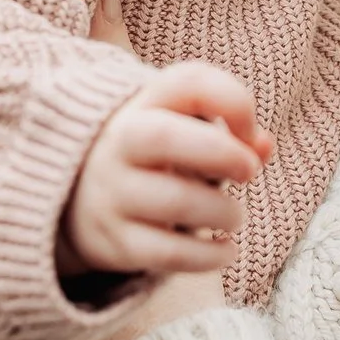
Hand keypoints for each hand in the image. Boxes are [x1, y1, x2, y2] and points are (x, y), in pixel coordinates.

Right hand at [63, 61, 273, 275]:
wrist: (75, 194)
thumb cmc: (152, 154)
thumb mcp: (183, 128)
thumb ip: (230, 129)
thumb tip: (265, 147)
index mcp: (143, 104)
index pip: (189, 82)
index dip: (234, 102)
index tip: (250, 133)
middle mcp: (120, 142)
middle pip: (166, 136)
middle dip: (222, 153)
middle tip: (249, 171)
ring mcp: (112, 193)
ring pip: (174, 201)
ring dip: (222, 211)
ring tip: (234, 216)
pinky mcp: (115, 243)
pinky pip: (168, 254)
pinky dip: (209, 256)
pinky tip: (227, 251)